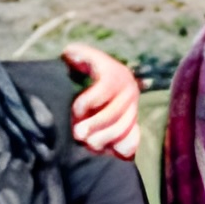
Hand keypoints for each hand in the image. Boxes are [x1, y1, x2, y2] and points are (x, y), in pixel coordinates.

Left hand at [63, 42, 139, 156]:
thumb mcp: (82, 57)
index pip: (104, 89)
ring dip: (105, 137)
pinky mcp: (135, 122)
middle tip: (78, 134)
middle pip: (114, 112)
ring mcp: (134, 108)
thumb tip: (69, 53)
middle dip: (94, 125)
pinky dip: (119, 145)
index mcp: (116, 74)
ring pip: (123, 127)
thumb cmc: (88, 69)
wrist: (110, 82)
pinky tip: (105, 150)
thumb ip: (76, 54)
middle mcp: (129, 90)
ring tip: (88, 144)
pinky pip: (132, 137)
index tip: (75, 111)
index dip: (88, 101)